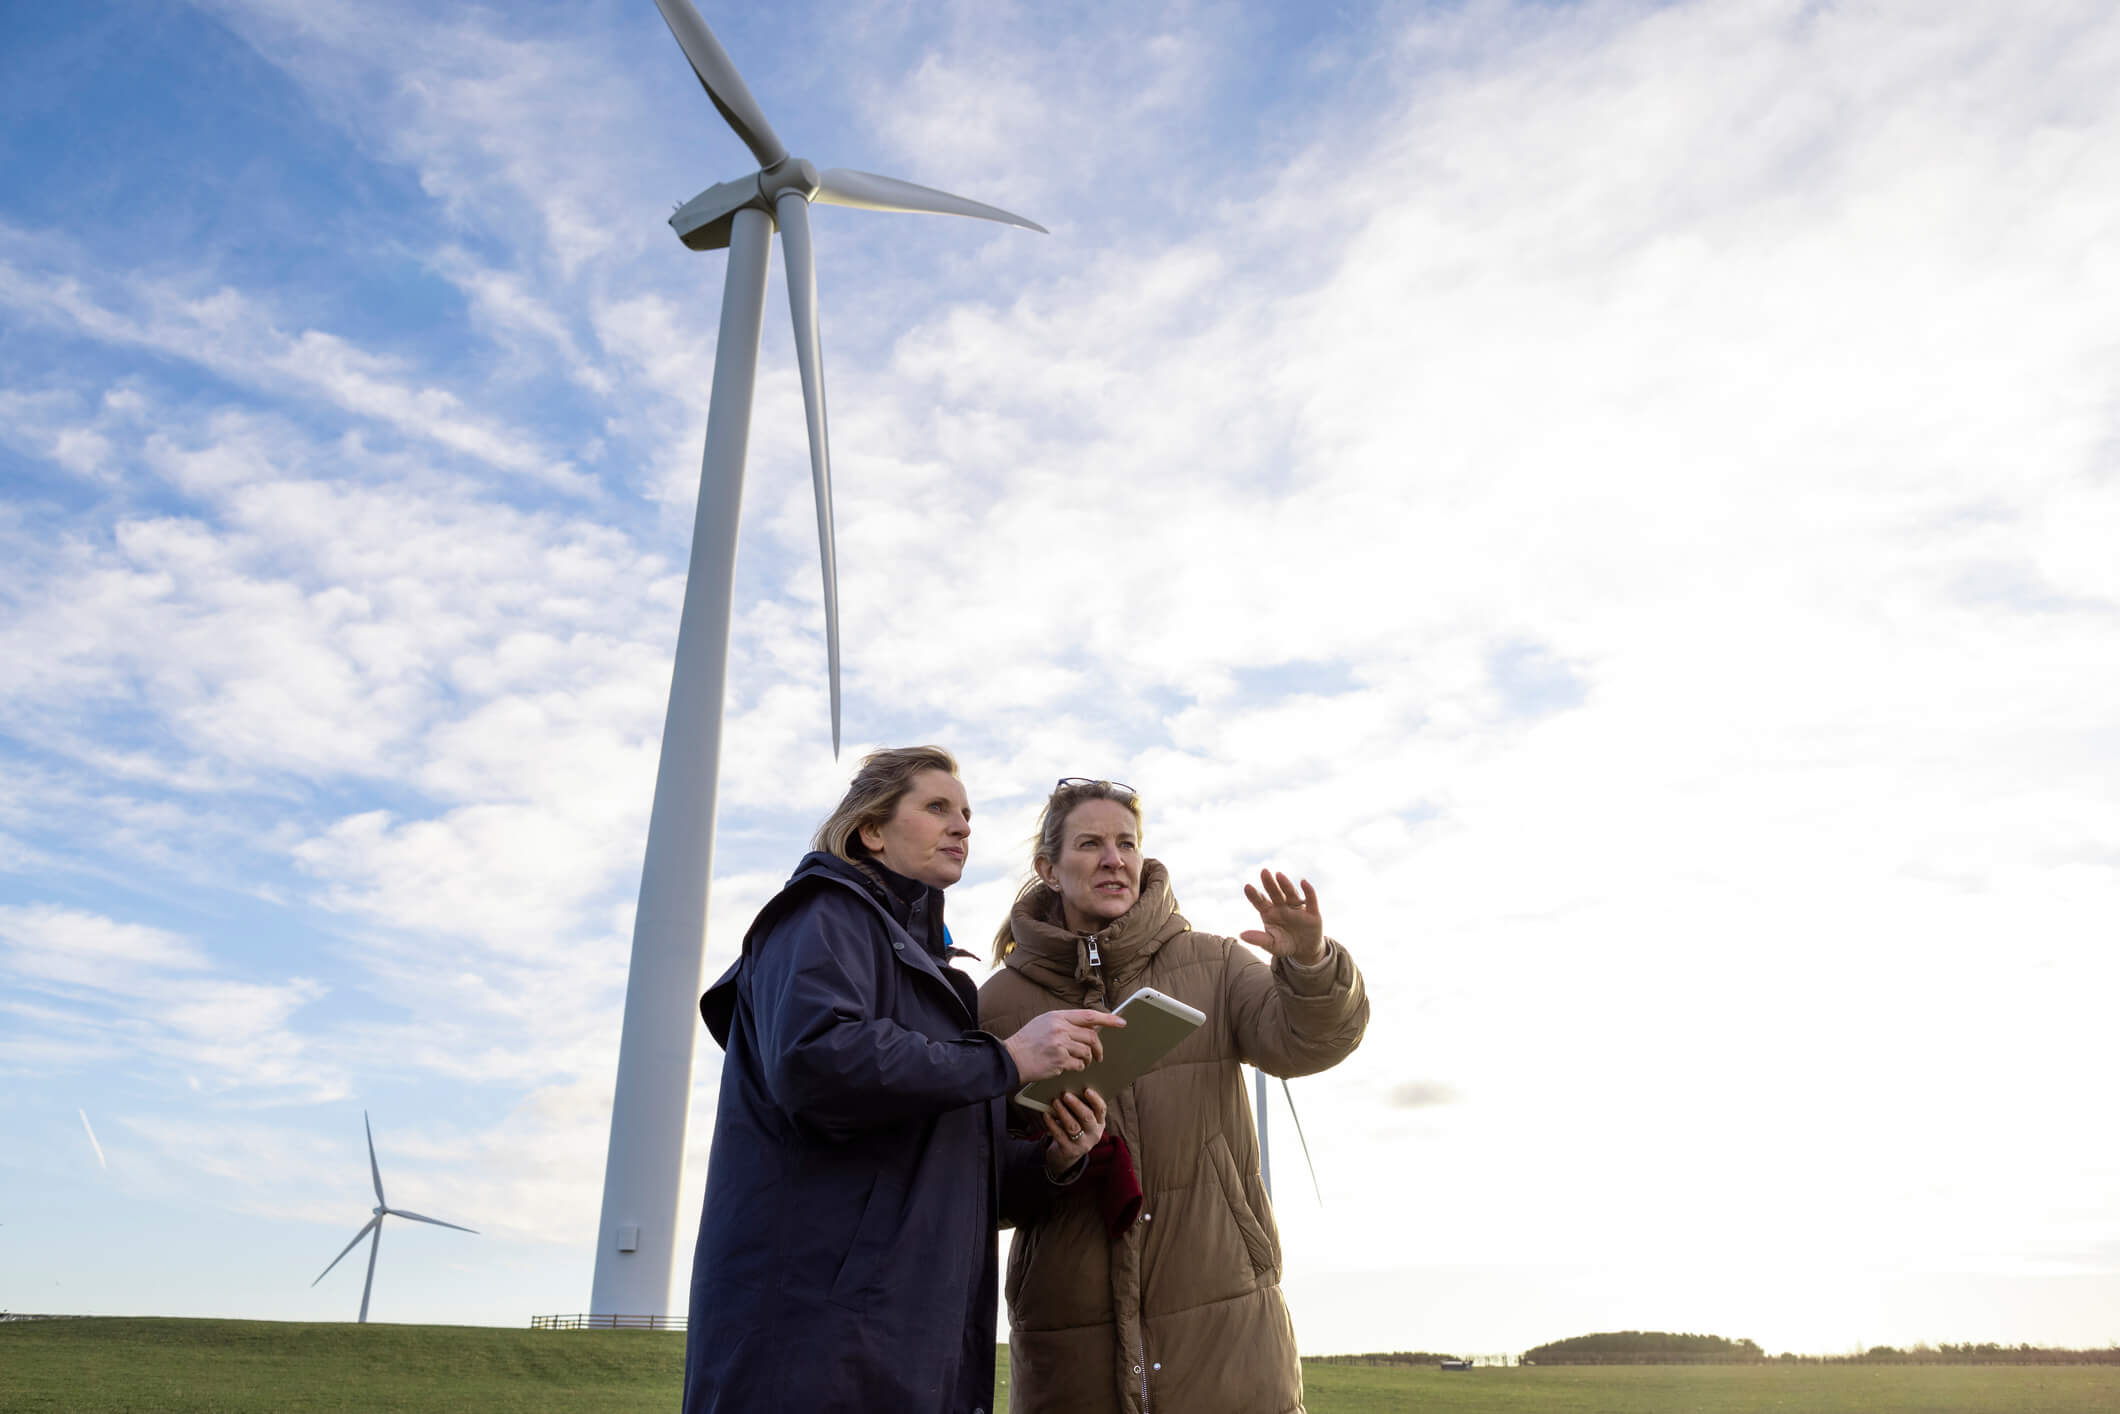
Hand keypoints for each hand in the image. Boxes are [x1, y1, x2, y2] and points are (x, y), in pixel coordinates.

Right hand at [1003, 1008, 1125, 1083]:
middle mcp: (1060, 1028)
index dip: (1108, 1019)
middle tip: (1098, 1056)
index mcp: (1058, 1017)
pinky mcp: (1059, 1061)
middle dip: (1098, 1048)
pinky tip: (1069, 1067)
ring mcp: (1060, 1045)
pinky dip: (1078, 1067)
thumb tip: (1090, 1026)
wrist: (1012, 1058)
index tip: (1121, 1022)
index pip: (1089, 1015)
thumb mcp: (1044, 1022)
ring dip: (1087, 1059)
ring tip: (1078, 1062)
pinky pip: (1079, 1065)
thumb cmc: (1028, 1041)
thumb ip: (1065, 1022)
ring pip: (1087, 1052)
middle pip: (1092, 1036)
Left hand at [1041, 1089, 1105, 1175]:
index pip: (1101, 1109)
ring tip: (1055, 1102)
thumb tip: (1071, 1087)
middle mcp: (1094, 1134)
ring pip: (1073, 1126)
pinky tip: (1046, 1114)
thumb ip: (1082, 1107)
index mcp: (1100, 1123)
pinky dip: (1052, 1123)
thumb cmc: (1075, 1128)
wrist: (1066, 1155)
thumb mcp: (1082, 1120)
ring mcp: (1082, 1144)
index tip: (1086, 1089)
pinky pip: (1059, 1134)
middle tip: (1066, 1094)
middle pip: (1087, 1117)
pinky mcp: (1069, 1150)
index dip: (1095, 1099)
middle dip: (1076, 1104)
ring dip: (1063, 1112)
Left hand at [1240, 869, 1326, 964]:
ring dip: (1285, 884)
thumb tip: (1241, 935)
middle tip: (1264, 872)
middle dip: (1269, 883)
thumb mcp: (1272, 944)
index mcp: (1269, 912)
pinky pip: (1310, 899)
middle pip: (1275, 893)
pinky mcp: (1312, 912)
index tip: (1247, 887)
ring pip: (1290, 893)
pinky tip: (1303, 882)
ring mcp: (1297, 908)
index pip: (1260, 901)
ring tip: (1279, 875)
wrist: (1305, 951)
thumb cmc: (1285, 945)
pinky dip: (1308, 891)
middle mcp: (1282, 906)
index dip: (1254, 895)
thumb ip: (1259, 939)